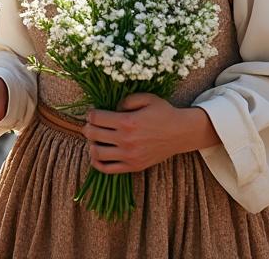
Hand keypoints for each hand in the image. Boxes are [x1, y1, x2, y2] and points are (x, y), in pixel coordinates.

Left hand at [82, 94, 216, 174]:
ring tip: (95, 139)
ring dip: (91, 144)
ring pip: (96, 153)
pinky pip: (107, 169)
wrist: (181, 133)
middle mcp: (126, 140)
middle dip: (88, 127)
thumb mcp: (146, 98)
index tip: (93, 113)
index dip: (91, 114)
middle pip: (93, 134)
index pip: (96, 118)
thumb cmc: (163, 113)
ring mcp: (129, 156)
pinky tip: (97, 153)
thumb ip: (126, 100)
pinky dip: (97, 162)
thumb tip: (112, 109)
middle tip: (91, 125)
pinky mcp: (133, 166)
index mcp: (128, 122)